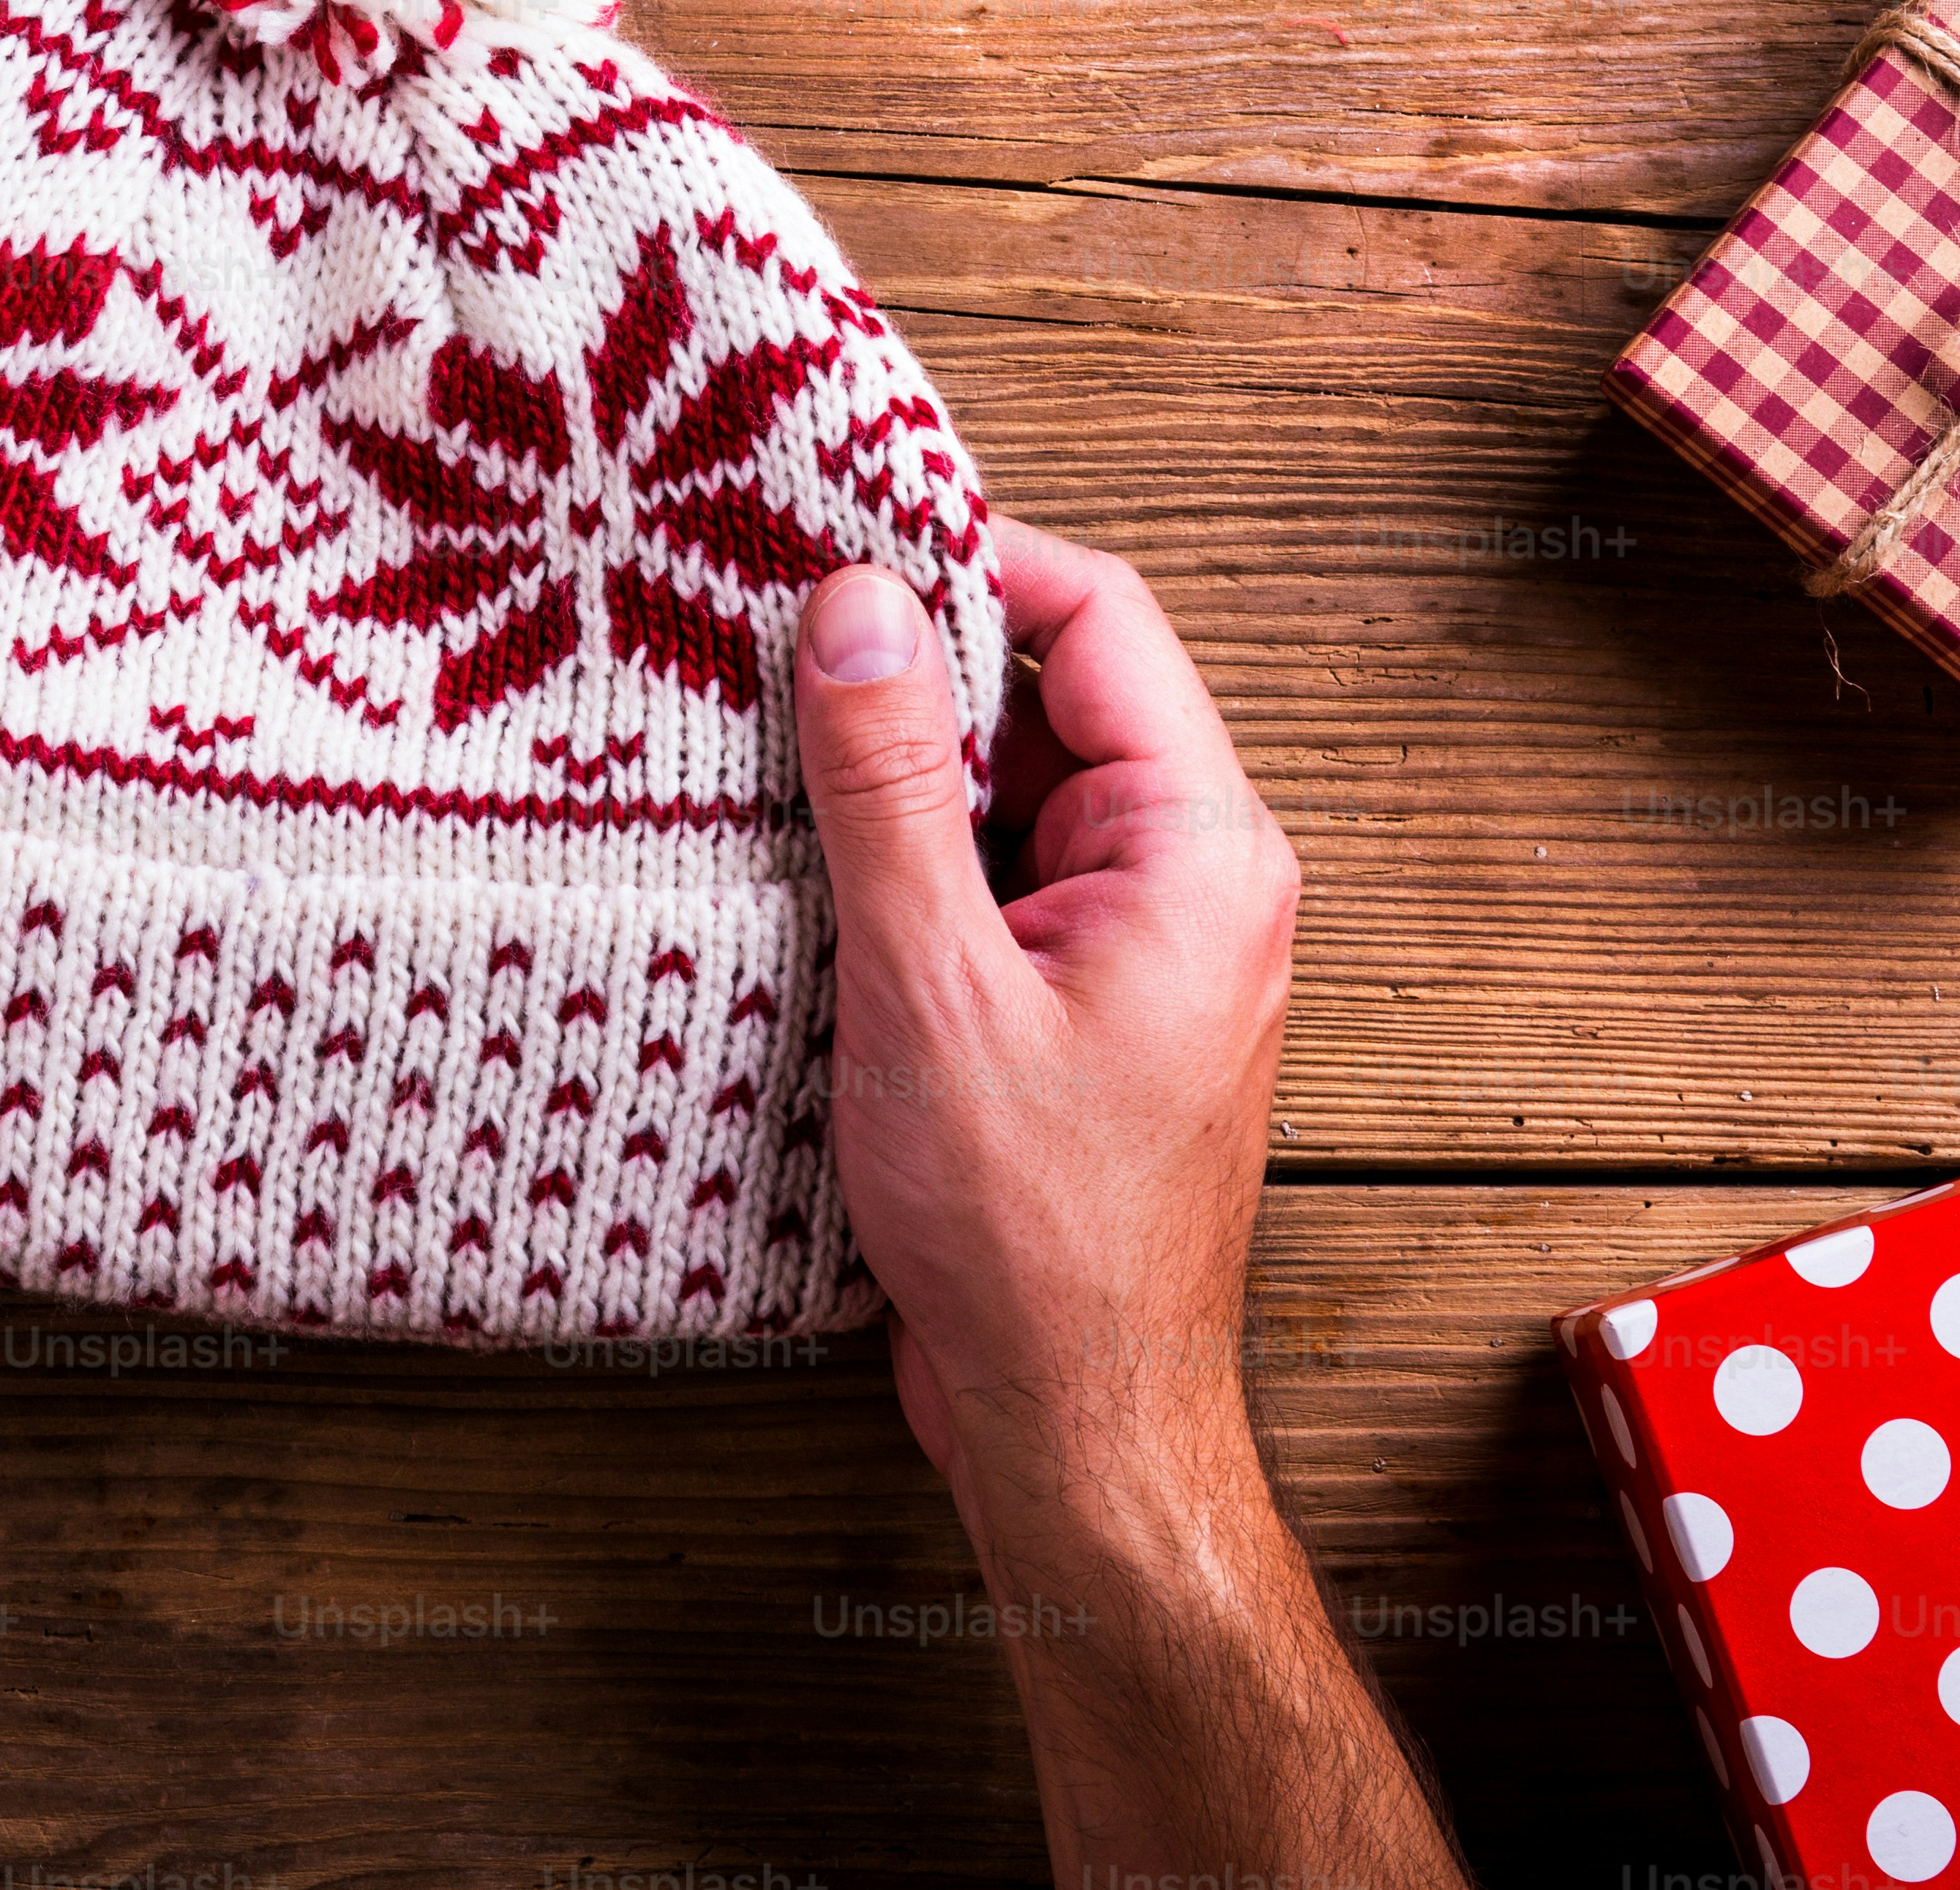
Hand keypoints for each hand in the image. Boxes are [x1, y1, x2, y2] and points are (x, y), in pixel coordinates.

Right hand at [793, 521, 1302, 1583]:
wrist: (1075, 1420)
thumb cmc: (1033, 1235)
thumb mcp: (931, 984)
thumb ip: (887, 785)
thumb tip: (856, 603)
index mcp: (1201, 849)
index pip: (1097, 619)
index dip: (969, 559)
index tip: (836, 538)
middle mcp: (1192, 877)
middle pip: (1046, 696)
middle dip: (910, 669)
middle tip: (765, 640)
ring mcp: (1139, 940)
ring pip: (1008, 787)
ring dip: (892, 773)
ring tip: (758, 754)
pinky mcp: (1077, 998)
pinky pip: (993, 874)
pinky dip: (903, 859)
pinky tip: (798, 866)